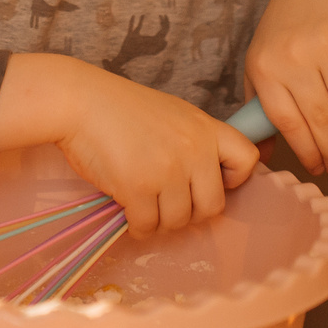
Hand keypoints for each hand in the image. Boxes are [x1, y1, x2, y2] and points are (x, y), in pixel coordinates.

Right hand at [0, 54, 260, 234]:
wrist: (79, 101)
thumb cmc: (120, 108)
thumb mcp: (172, 114)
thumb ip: (193, 141)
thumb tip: (203, 182)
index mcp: (205, 128)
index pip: (247, 160)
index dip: (233, 179)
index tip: (211, 181)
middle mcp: (194, 150)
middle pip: (213, 205)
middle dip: (191, 212)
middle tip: (169, 204)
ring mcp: (167, 170)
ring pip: (179, 221)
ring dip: (161, 221)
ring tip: (144, 206)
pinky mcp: (138, 188)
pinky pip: (148, 225)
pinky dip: (138, 226)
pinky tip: (128, 213)